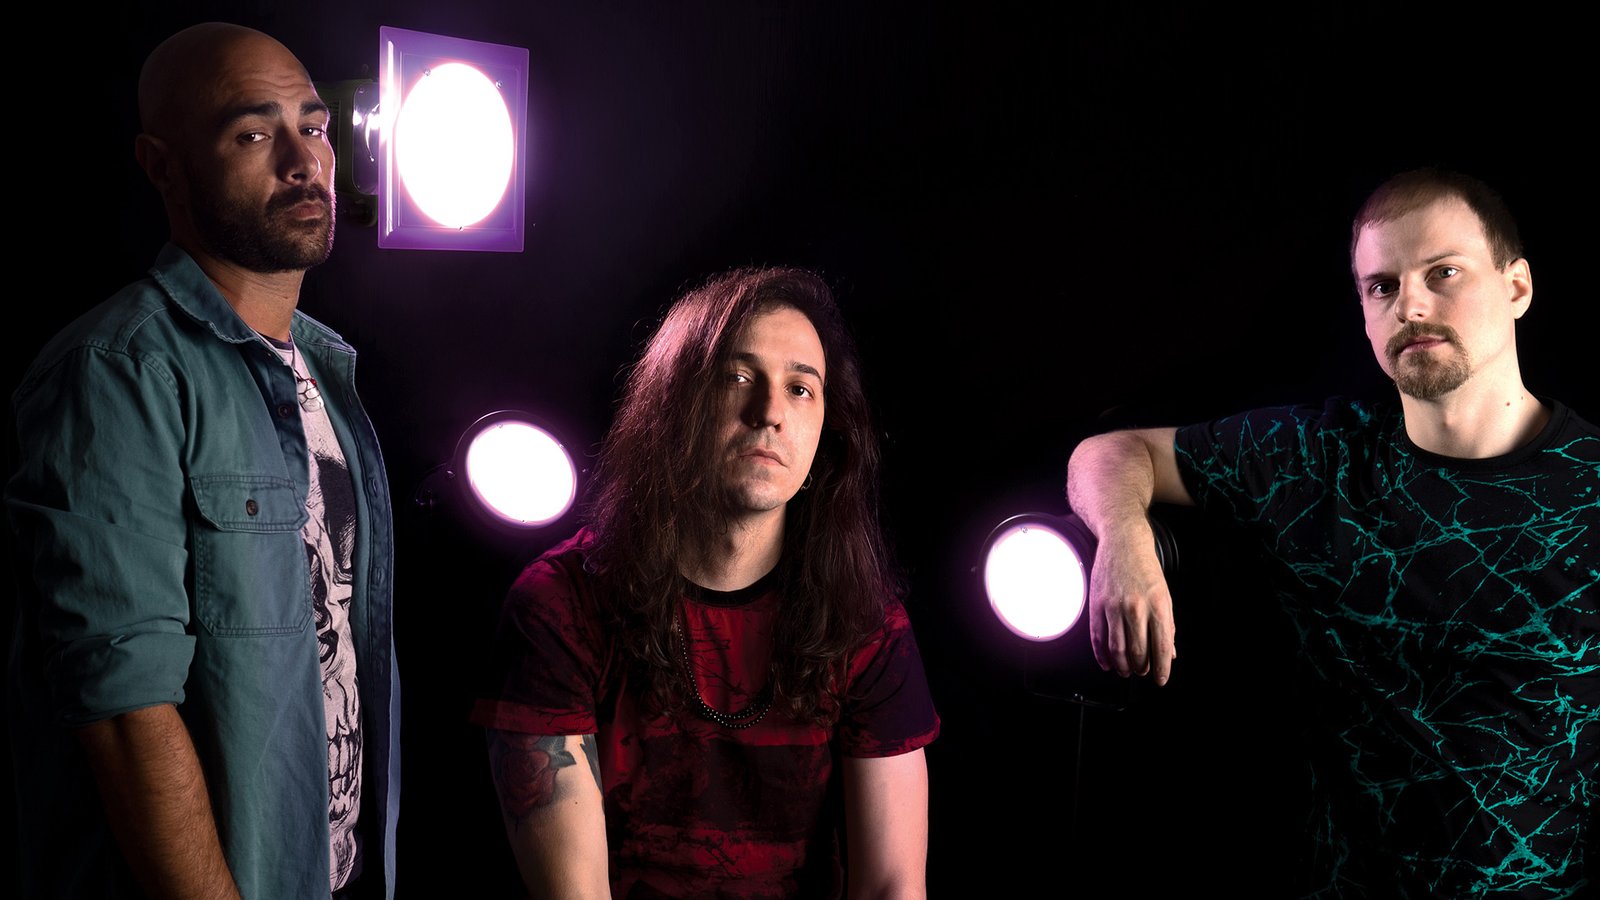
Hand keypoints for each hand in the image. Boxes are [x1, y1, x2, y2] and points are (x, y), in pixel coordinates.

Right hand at [1087, 525, 1175, 684]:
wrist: (1123, 543)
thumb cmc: (1145, 569)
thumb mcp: (1165, 596)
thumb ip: (1167, 626)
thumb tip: (1169, 654)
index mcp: (1158, 606)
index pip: (1161, 648)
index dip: (1161, 669)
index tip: (1160, 679)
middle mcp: (1137, 608)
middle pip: (1138, 652)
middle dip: (1141, 668)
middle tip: (1142, 671)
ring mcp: (1114, 607)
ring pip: (1117, 649)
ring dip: (1122, 666)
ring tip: (1126, 670)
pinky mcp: (1097, 605)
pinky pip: (1098, 638)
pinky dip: (1102, 655)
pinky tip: (1107, 663)